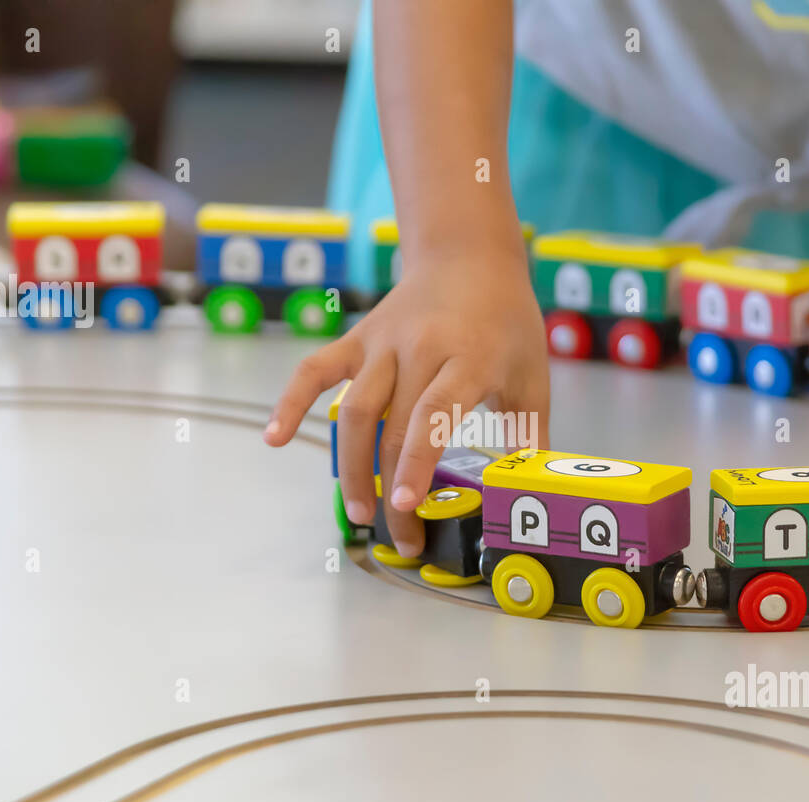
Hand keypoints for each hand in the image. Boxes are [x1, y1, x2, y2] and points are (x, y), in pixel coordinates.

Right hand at [265, 251, 549, 556]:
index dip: (415, 462)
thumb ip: (531, 436)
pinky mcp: (357, 340)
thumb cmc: (505, 322)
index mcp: (469, 359)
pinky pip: (315, 371)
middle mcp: (421, 349)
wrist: (469, 257)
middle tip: (401, 538)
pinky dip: (291, 403)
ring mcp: (383, 343)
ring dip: (350, 467)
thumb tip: (533, 492)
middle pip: (394, 428)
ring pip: (354, 411)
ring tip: (357, 514)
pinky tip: (274, 439)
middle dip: (391, 490)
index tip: (404, 504)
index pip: (433, 415)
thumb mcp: (532, 376)